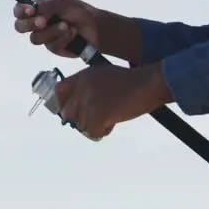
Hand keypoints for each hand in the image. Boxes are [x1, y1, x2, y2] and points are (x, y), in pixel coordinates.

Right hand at [13, 0, 100, 57]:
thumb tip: (35, 15)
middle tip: (42, 22)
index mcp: (39, 9)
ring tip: (67, 26)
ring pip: (35, 38)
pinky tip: (73, 34)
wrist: (98, 29)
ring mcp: (45, 37)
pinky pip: (51, 45)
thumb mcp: (64, 3)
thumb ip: (47, 7)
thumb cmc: (80, 12)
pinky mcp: (54, 48)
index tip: (30, 10)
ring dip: (51, 31)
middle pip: (20, 26)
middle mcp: (38, 23)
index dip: (21, 11)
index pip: (21, 10)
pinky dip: (62, 38)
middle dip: (29, 24)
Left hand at [54, 63, 172, 139]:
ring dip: (94, 126)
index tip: (74, 111)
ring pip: (81, 125)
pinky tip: (112, 124)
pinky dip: (101, 132)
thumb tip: (80, 106)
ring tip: (111, 118)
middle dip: (81, 119)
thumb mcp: (104, 76)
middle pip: (68, 112)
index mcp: (84, 76)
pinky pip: (91, 133)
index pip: (60, 90)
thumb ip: (89, 87)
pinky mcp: (98, 114)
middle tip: (96, 119)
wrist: (148, 84)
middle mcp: (82, 87)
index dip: (64, 103)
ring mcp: (89, 101)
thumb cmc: (132, 82)